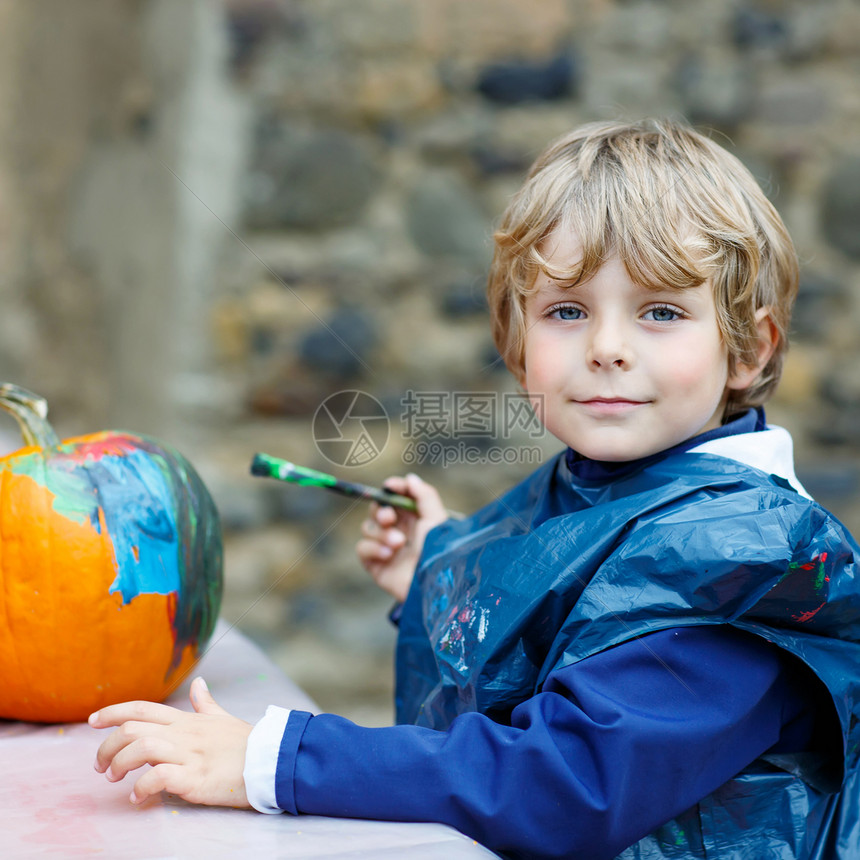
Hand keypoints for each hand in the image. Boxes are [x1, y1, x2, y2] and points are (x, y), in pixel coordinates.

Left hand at [89, 677, 251, 808]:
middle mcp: (183, 733)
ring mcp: (189, 755)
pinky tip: (138, 798)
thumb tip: (198, 683)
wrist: (271, 761)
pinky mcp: (195, 778)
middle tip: (101, 768)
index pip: (142, 708)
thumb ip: (206, 703)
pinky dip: (141, 788)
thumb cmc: (247, 742)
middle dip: (106, 747)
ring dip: (119, 764)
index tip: (92, 721)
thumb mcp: (224, 718)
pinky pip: (159, 778)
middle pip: (132, 728)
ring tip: (115, 780)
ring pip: (141, 748)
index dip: (113, 712)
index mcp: (187, 720)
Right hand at [356, 473, 447, 601]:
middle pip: (377, 510)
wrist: (432, 585)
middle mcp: (400, 532)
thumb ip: (424, 495)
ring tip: (399, 543)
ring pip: (368, 527)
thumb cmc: (439, 551)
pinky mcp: (376, 565)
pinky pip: (363, 548)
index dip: (392, 489)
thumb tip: (410, 478)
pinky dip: (374, 548)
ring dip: (381, 532)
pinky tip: (389, 555)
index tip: (390, 486)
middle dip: (381, 510)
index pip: (397, 498)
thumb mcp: (437, 519)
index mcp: (416, 520)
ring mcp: (387, 549)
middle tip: (389, 518)